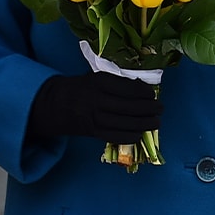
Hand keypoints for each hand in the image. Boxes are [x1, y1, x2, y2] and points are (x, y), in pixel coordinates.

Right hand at [27, 72, 162, 143]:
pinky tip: (140, 134)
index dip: (144, 93)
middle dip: (149, 109)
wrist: (54, 104)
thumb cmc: (81, 87)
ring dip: (145, 124)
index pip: (128, 89)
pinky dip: (131, 137)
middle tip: (160, 108)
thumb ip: (118, 82)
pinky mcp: (93, 132)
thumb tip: (142, 88)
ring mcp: (95, 118)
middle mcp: (98, 101)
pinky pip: (115, 137)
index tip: (152, 94)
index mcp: (100, 83)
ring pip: (125, 124)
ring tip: (156, 122)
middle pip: (130, 107)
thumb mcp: (97, 77)